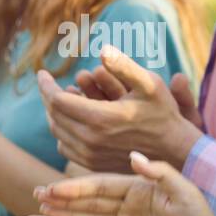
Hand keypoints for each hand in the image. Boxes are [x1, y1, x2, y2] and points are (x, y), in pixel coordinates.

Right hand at [35, 151, 215, 215]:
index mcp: (139, 187)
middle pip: (90, 200)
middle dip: (64, 198)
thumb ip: (160, 173)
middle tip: (37, 196)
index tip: (55, 188)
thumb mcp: (184, 193)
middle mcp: (128, 202)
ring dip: (66, 215)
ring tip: (39, 212)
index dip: (78, 187)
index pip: (102, 185)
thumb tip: (133, 156)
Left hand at [37, 45, 202, 170]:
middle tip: (49, 83)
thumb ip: (124, 66)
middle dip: (48, 96)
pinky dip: (62, 131)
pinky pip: (65, 147)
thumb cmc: (162, 112)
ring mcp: (90, 155)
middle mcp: (90, 139)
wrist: (174, 150)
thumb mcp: (149, 84)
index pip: (57, 99)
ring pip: (57, 132)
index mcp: (99, 118)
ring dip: (54, 113)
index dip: (45, 85)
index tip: (41, 72)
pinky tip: (71, 120)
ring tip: (60, 99)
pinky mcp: (93, 165)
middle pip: (54, 115)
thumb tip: (103, 49)